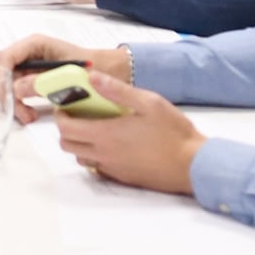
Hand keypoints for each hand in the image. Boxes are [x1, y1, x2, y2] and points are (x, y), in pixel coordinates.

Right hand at [0, 36, 130, 121]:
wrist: (109, 74)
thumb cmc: (92, 69)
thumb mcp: (65, 75)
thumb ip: (40, 81)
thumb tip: (16, 90)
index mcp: (35, 45)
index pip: (7, 57)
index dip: (3, 77)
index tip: (8, 97)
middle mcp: (29, 54)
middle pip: (6, 74)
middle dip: (9, 95)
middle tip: (21, 113)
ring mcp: (31, 67)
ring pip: (11, 86)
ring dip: (16, 103)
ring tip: (28, 117)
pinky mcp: (35, 80)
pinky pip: (20, 92)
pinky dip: (22, 105)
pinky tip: (31, 114)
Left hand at [54, 71, 203, 194]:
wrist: (193, 165)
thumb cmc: (173, 132)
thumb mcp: (148, 102)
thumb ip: (117, 90)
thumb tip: (92, 77)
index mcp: (106, 134)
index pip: (65, 128)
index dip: (61, 116)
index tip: (68, 106)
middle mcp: (103, 154)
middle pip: (67, 145)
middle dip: (66, 129)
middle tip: (79, 116)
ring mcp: (112, 169)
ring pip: (81, 158)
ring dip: (80, 143)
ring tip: (96, 129)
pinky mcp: (123, 177)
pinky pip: (98, 168)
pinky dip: (96, 156)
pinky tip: (113, 145)